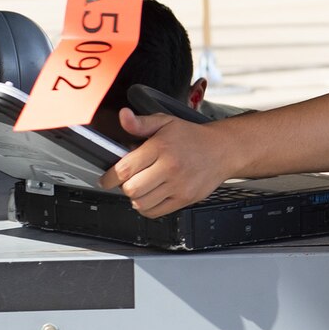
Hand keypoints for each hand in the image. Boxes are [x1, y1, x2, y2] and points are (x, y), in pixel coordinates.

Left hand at [100, 108, 233, 216]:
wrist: (222, 150)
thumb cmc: (192, 137)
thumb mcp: (165, 122)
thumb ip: (141, 123)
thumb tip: (123, 116)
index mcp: (161, 147)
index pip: (125, 168)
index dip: (110, 177)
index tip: (106, 179)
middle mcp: (170, 167)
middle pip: (132, 189)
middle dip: (124, 186)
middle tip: (127, 180)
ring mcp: (178, 185)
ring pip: (142, 203)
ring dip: (135, 197)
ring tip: (139, 187)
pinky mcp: (185, 199)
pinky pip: (156, 212)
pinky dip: (147, 208)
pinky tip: (149, 196)